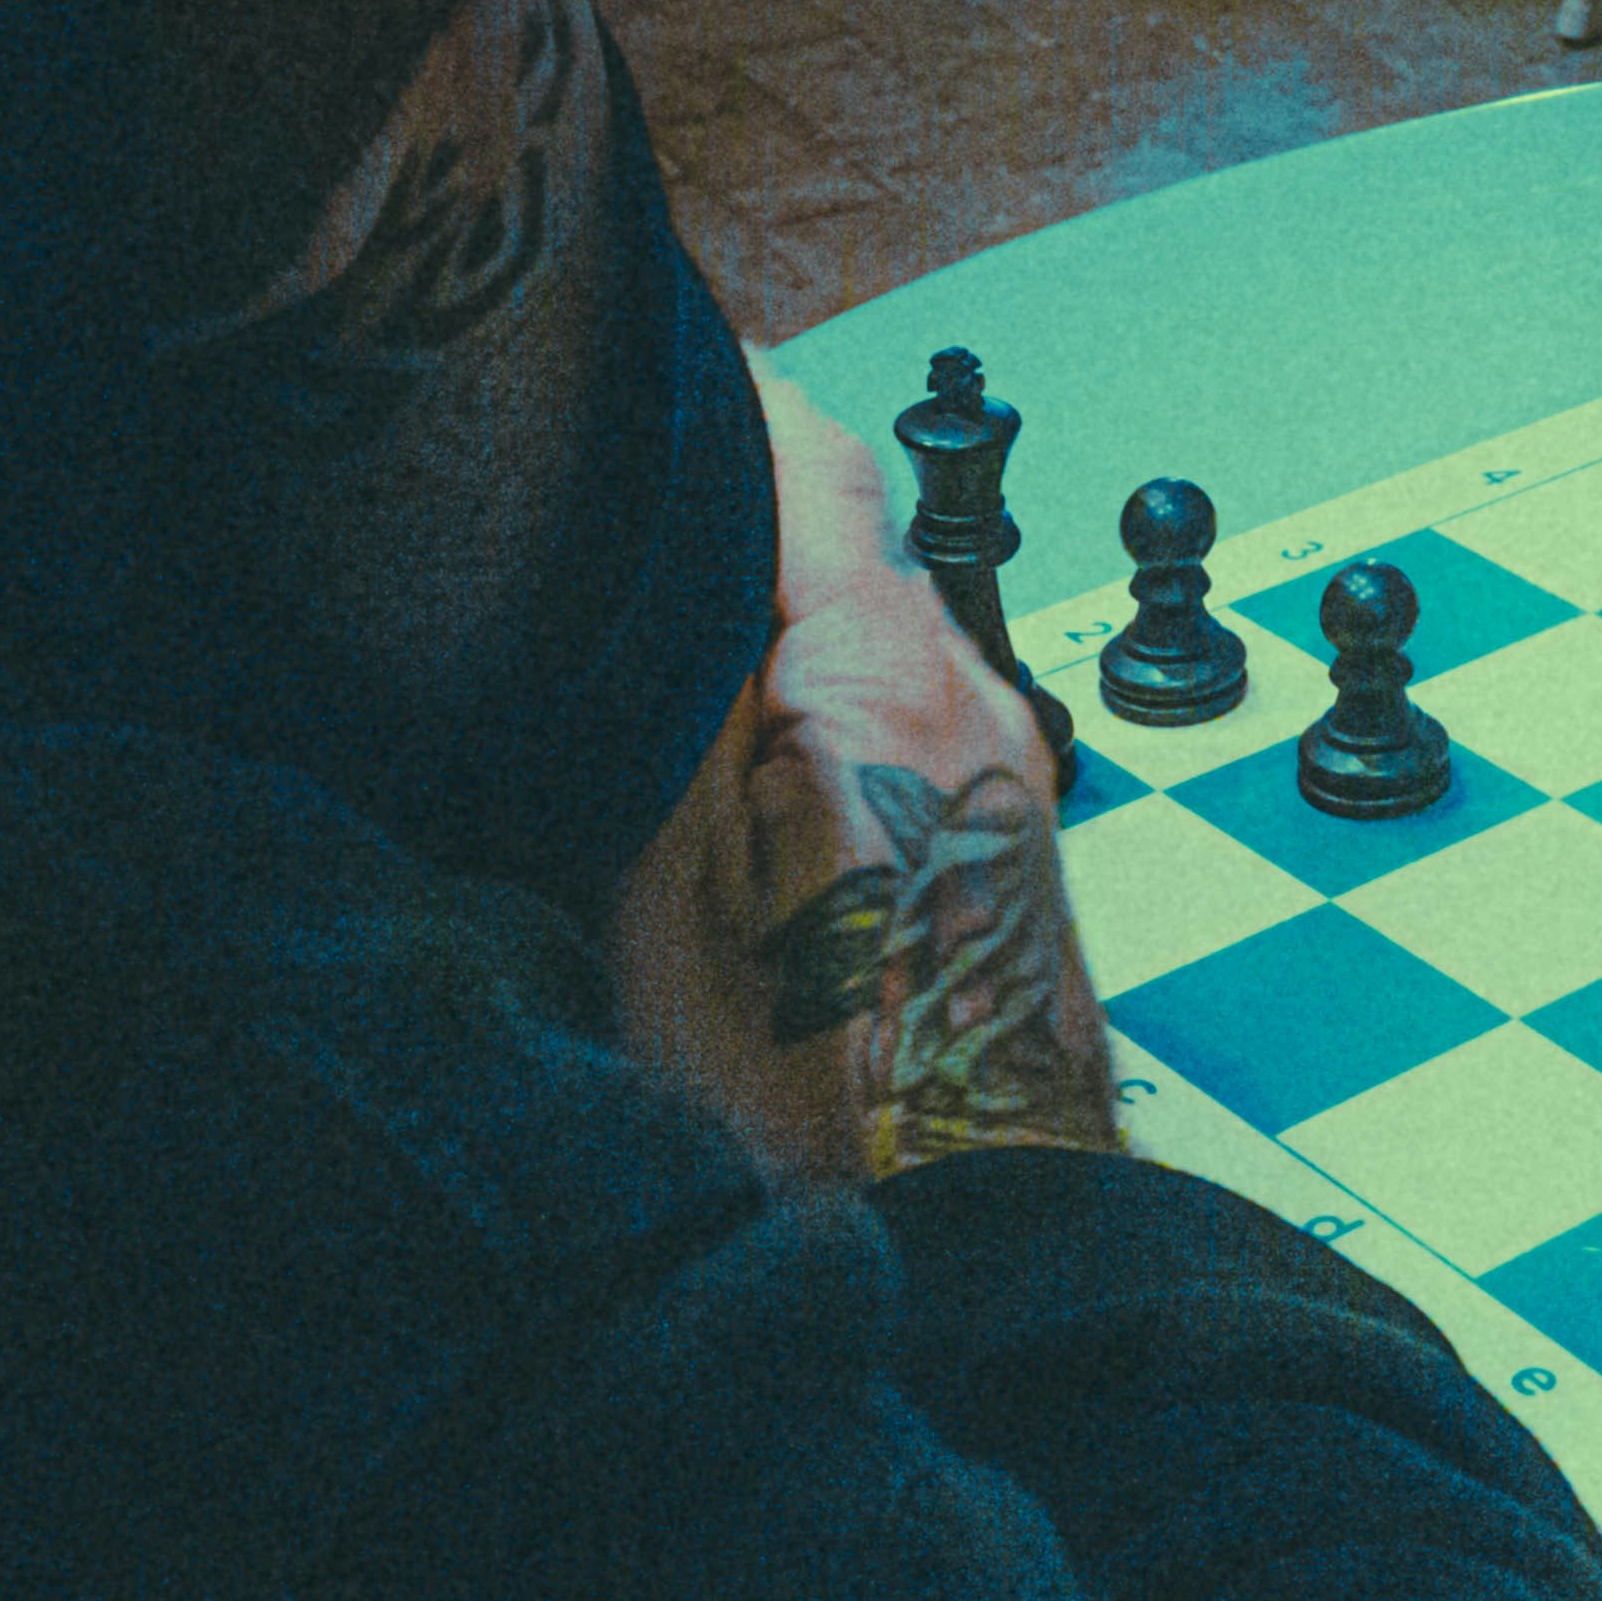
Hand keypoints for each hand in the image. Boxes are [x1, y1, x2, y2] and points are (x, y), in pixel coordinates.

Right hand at [599, 353, 1122, 1187]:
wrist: (984, 1252)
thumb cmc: (827, 1115)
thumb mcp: (671, 897)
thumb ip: (663, 709)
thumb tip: (631, 570)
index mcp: (893, 680)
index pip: (810, 456)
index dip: (716, 390)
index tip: (631, 348)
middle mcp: (975, 706)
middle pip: (840, 540)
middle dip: (725, 509)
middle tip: (599, 502)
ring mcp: (1002, 780)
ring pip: (868, 638)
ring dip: (768, 621)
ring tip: (649, 636)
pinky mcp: (1000, 848)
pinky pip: (898, 721)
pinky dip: (813, 705)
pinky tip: (734, 765)